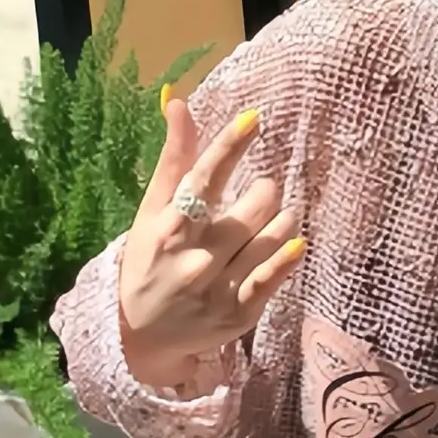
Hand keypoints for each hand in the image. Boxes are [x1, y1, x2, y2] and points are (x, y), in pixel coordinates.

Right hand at [116, 93, 303, 389]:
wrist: (140, 336)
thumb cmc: (149, 260)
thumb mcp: (152, 211)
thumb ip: (174, 159)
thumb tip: (178, 101)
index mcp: (168, 226)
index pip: (202, 179)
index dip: (228, 147)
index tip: (253, 118)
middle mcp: (192, 256)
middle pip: (249, 208)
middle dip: (263, 193)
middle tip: (261, 193)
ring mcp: (216, 288)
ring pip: (267, 239)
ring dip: (282, 220)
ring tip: (280, 215)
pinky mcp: (236, 313)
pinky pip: (269, 280)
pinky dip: (286, 258)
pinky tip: (298, 242)